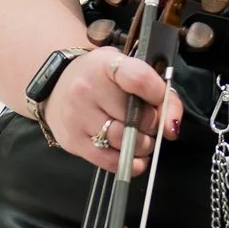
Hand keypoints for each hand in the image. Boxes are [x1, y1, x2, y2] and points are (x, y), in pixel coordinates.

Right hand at [38, 46, 182, 177]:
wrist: (56, 85)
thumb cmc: (101, 78)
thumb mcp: (127, 69)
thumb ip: (158, 91)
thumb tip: (172, 128)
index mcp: (104, 64)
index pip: (139, 79)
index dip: (159, 95)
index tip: (161, 103)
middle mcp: (86, 89)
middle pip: (135, 117)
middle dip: (151, 125)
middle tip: (149, 123)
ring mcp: (77, 116)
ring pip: (123, 141)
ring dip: (142, 145)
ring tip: (142, 139)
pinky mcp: (73, 141)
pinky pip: (108, 160)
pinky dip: (128, 163)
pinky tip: (134, 158)